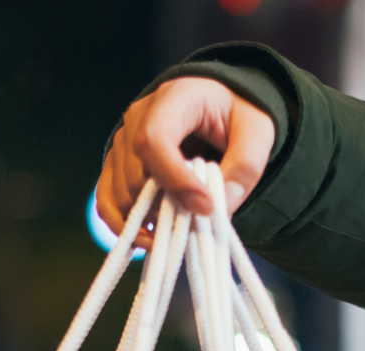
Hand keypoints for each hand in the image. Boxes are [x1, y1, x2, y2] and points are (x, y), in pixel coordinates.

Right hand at [97, 76, 274, 240]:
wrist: (220, 106)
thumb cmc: (237, 115)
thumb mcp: (257, 134)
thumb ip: (244, 169)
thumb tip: (216, 211)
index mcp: (173, 99)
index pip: (155, 140)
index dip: (175, 179)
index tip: (204, 206)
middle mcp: (137, 117)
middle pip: (136, 173)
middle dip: (164, 206)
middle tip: (197, 222)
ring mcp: (122, 142)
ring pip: (120, 192)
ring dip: (146, 220)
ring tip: (180, 231)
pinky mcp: (117, 165)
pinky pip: (106, 200)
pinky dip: (123, 225)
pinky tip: (150, 238)